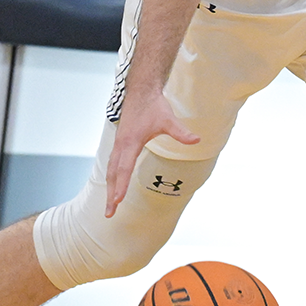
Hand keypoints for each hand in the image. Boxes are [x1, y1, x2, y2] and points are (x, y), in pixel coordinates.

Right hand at [104, 85, 198, 217]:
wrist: (141, 91)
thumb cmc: (154, 106)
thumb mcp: (169, 119)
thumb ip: (181, 132)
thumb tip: (197, 140)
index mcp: (130, 142)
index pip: (124, 168)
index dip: (121, 185)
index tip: (117, 200)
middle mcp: (121, 145)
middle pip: (113, 174)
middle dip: (110, 194)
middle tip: (109, 213)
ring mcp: (118, 145)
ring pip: (110, 170)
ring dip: (109, 188)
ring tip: (110, 206)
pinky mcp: (119, 144)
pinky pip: (112, 165)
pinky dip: (111, 178)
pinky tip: (112, 186)